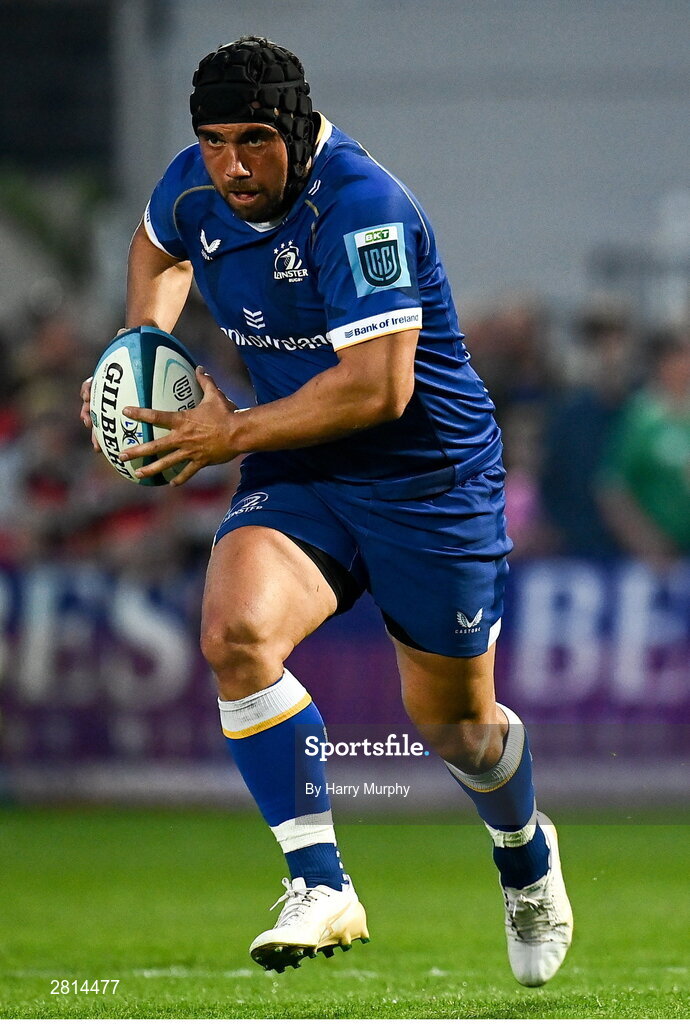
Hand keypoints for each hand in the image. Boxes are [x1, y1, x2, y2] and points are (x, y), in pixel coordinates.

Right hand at [81, 330, 129, 451]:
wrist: (149, 364)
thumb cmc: (141, 355)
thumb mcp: (135, 346)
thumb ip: (128, 338)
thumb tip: (123, 329)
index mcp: (106, 380)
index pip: (92, 385)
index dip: (87, 391)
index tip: (86, 396)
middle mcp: (107, 394)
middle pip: (93, 407)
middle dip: (88, 417)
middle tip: (88, 424)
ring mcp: (115, 406)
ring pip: (102, 422)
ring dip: (98, 434)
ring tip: (98, 446)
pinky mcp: (126, 417)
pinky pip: (119, 430)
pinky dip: (117, 440)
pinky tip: (119, 452)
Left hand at [119, 367, 239, 485]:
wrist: (239, 433)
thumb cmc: (226, 413)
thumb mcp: (215, 395)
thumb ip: (205, 382)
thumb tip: (199, 368)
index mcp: (182, 421)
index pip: (156, 416)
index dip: (139, 413)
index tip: (125, 412)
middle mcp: (182, 437)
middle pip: (155, 446)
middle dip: (137, 451)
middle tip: (121, 455)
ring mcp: (190, 451)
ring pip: (166, 463)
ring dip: (151, 469)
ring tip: (139, 474)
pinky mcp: (200, 461)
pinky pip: (187, 472)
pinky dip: (180, 479)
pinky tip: (172, 484)